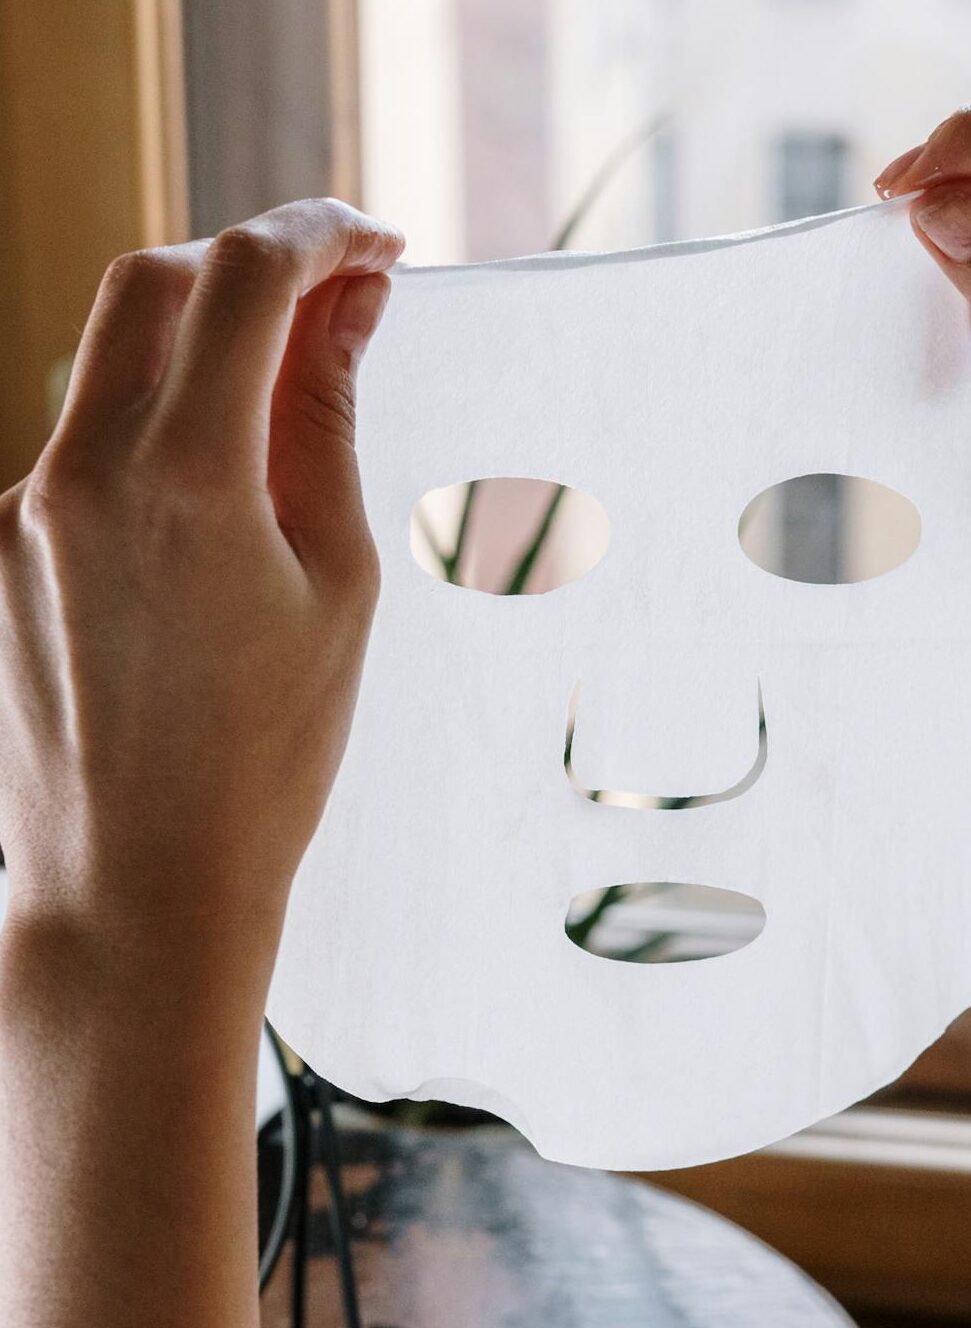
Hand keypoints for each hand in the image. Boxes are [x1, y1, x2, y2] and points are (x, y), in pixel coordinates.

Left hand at [0, 197, 402, 991]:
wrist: (139, 888)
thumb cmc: (263, 762)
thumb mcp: (335, 588)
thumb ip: (326, 426)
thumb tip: (345, 310)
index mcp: (186, 479)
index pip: (245, 274)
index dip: (319, 234)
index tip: (373, 247)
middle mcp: (79, 473)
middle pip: (152, 282)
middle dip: (244, 268)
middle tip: (328, 308)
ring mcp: (18, 511)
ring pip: (106, 368)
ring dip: (193, 359)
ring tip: (275, 431)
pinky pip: (74, 452)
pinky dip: (146, 443)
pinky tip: (201, 527)